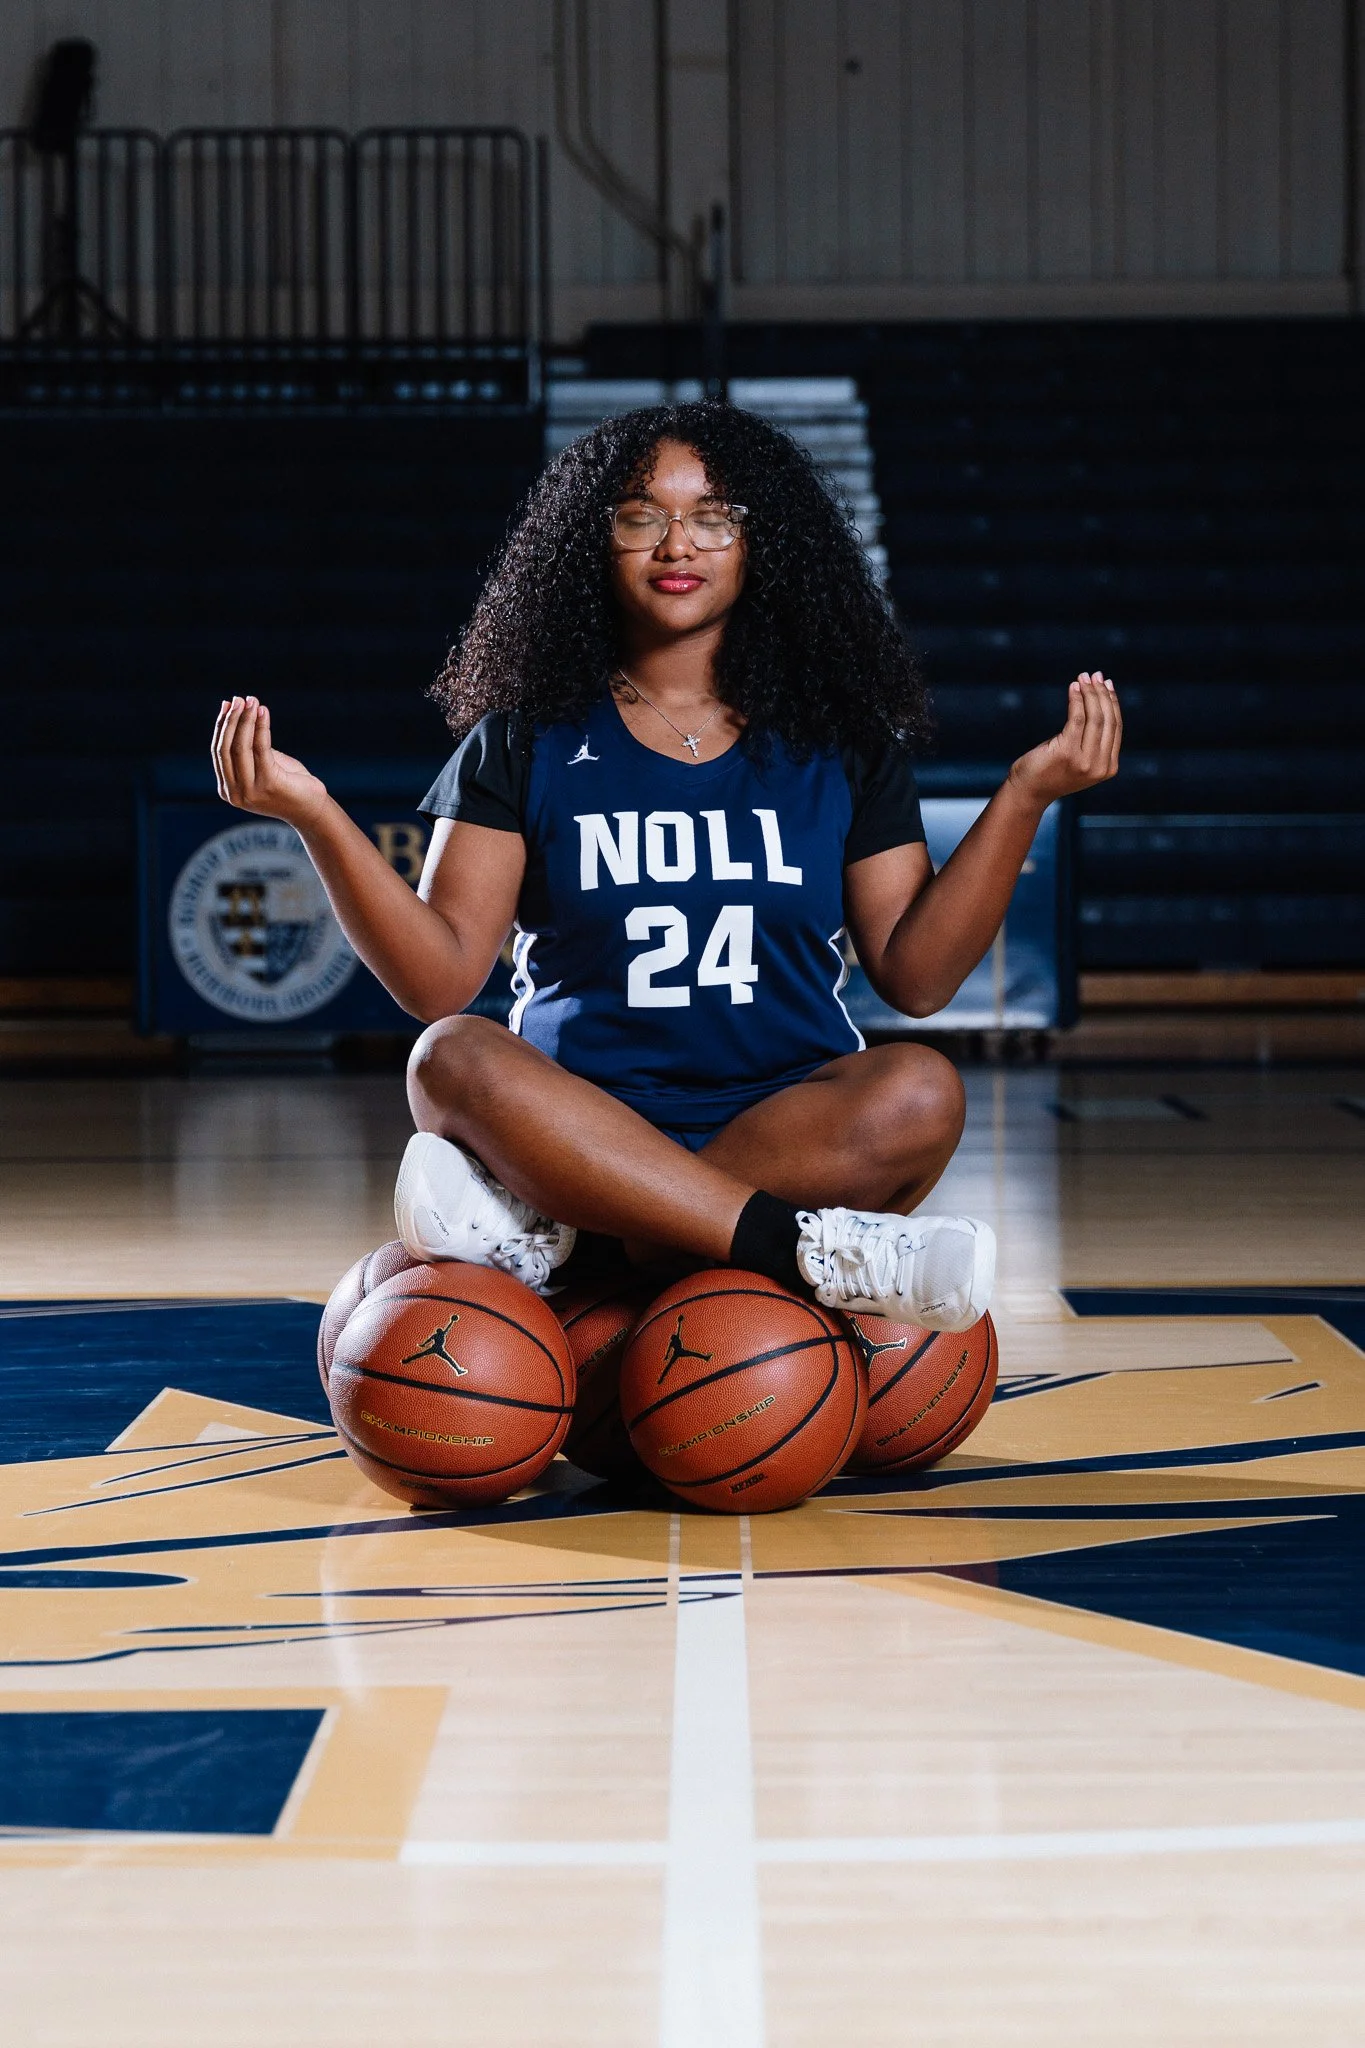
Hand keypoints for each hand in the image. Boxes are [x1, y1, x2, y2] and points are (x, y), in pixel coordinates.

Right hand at [211, 696, 328, 828]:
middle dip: (231, 720)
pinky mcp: (269, 783)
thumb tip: (236, 714)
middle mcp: (235, 793)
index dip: (221, 726)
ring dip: (246, 720)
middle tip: (239, 698)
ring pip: (241, 747)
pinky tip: (263, 712)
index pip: (219, 752)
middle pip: (226, 748)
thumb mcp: (262, 765)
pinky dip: (261, 727)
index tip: (228, 704)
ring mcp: (250, 791)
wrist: (312, 810)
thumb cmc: (288, 785)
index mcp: (228, 789)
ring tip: (252, 701)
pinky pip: (261, 748)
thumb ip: (248, 749)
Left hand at [1008, 671, 1121, 808]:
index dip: (1113, 703)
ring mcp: (1085, 761)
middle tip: (1096, 675)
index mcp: (1108, 768)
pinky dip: (1076, 699)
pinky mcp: (1067, 752)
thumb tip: (1101, 701)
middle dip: (1103, 694)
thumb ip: (1094, 740)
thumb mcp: (1080, 758)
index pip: (1116, 728)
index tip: (1107, 685)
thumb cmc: (1051, 771)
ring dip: (1090, 693)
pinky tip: (1073, 687)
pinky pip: (1077, 718)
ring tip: (1084, 677)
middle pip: (1108, 720)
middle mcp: (1100, 766)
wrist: (1028, 791)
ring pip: (1095, 718)